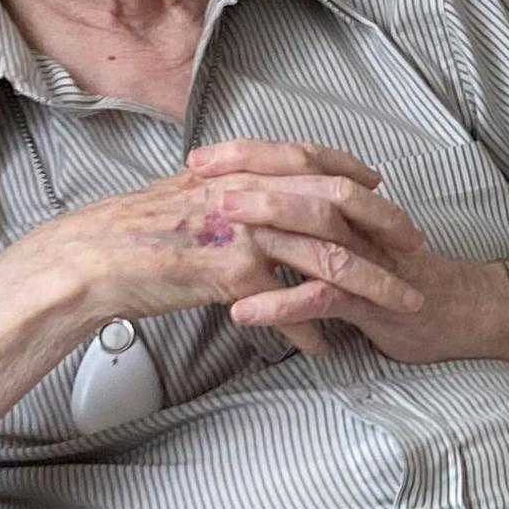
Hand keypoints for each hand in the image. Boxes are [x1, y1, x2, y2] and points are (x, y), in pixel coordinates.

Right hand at [0, 146, 427, 356]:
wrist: (94, 258)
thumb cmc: (130, 232)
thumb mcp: (185, 195)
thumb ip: (225, 192)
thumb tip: (247, 196)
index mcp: (239, 168)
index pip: (313, 160)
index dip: (354, 175)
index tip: (382, 190)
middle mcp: (248, 191)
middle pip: (338, 202)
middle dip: (385, 225)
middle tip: (415, 246)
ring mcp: (244, 232)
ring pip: (329, 256)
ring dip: (373, 283)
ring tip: (402, 305)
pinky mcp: (233, 273)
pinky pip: (288, 305)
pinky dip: (311, 329)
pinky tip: (325, 348)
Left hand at [186, 140, 508, 366]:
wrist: (459, 312)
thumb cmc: (394, 277)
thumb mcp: (352, 239)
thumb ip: (314, 220)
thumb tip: (258, 205)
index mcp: (347, 202)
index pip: (295, 163)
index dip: (247, 155)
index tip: (198, 157)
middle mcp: (356, 222)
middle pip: (301, 186)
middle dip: (248, 180)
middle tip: (197, 182)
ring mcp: (364, 259)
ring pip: (314, 237)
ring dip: (262, 236)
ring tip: (216, 242)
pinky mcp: (370, 300)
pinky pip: (322, 298)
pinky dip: (280, 306)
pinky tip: (243, 312)